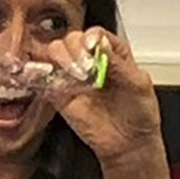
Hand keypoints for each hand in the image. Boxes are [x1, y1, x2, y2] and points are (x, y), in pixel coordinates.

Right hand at [42, 29, 164, 169]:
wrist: (129, 144)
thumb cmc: (140, 113)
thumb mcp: (139, 85)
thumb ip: (119, 63)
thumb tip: (99, 44)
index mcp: (113, 53)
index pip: (95, 34)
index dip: (90, 37)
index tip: (92, 49)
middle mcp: (91, 61)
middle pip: (72, 39)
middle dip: (75, 48)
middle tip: (85, 67)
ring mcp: (74, 77)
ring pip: (55, 53)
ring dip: (60, 58)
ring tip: (75, 76)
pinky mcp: (61, 96)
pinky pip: (44, 79)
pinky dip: (40, 74)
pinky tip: (51, 78)